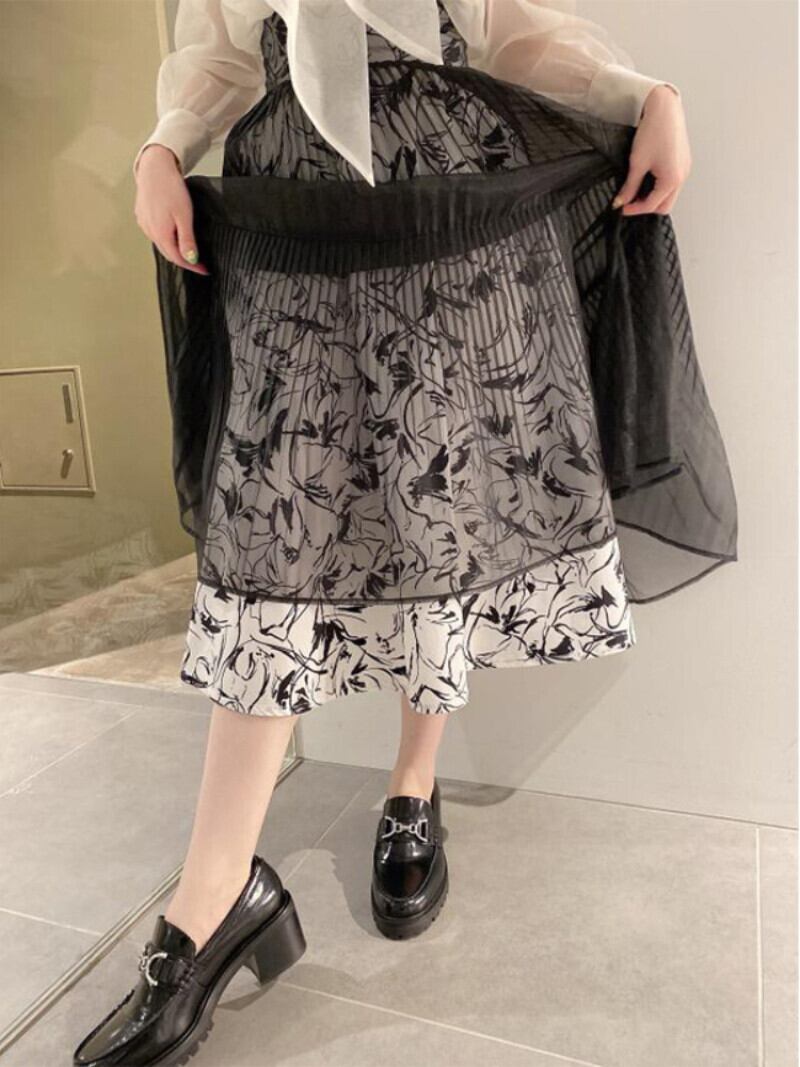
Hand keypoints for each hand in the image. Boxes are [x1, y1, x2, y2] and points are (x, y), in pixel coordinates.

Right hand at [133, 145, 208, 274]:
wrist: (155, 167)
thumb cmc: (170, 188)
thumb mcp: (184, 216)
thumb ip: (187, 240)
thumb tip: (190, 259)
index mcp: (160, 234)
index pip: (178, 259)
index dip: (192, 267)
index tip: (204, 270)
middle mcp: (149, 231)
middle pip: (168, 253)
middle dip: (184, 260)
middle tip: (199, 263)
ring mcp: (143, 223)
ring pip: (161, 244)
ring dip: (174, 250)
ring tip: (188, 251)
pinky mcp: (141, 215)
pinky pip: (154, 233)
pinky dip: (165, 239)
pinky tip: (173, 235)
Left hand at [612, 85, 691, 215]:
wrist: (665, 109)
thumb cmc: (654, 131)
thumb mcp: (637, 163)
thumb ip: (630, 186)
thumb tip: (622, 201)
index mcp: (671, 180)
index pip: (651, 205)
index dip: (634, 209)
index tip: (622, 207)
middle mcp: (682, 176)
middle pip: (664, 206)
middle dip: (647, 207)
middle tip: (630, 202)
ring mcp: (684, 169)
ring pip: (670, 196)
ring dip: (654, 197)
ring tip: (638, 190)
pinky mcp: (683, 163)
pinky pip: (673, 183)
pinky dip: (661, 187)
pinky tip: (649, 179)